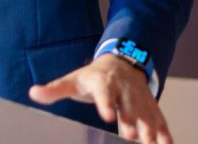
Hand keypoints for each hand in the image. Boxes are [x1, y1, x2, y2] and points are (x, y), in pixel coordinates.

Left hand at [28, 54, 171, 143]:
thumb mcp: (74, 80)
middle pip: (129, 107)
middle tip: (130, 137)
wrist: (122, 62)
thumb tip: (33, 92)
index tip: (107, 117)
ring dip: (150, 131)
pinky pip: (161, 121)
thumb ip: (54, 89)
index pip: (104, 94)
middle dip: (131, 122)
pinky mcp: (151, 106)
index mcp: (104, 83)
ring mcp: (140, 99)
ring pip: (147, 115)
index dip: (106, 104)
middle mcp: (124, 90)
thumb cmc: (94, 76)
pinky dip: (165, 134)